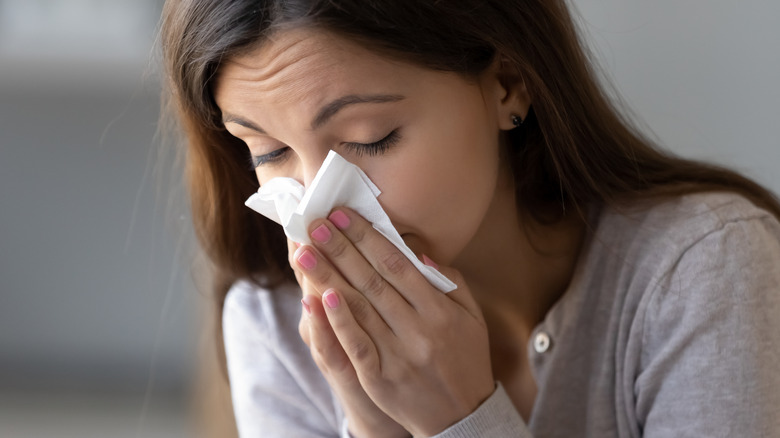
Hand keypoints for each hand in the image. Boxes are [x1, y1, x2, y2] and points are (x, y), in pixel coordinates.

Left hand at [293, 208, 494, 436]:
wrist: (462, 417)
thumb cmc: (466, 360)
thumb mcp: (472, 317)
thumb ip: (450, 283)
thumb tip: (417, 253)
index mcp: (439, 311)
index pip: (397, 265)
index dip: (368, 238)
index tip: (344, 215)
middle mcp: (418, 330)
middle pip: (372, 281)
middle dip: (342, 249)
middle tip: (316, 223)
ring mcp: (397, 355)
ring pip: (358, 308)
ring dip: (329, 277)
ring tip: (305, 253)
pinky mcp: (379, 378)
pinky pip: (356, 345)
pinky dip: (338, 321)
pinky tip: (320, 297)